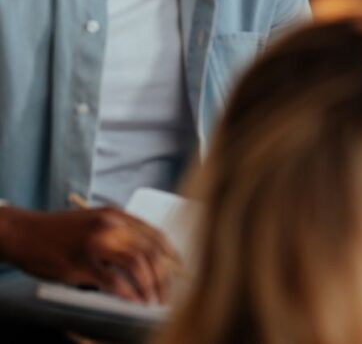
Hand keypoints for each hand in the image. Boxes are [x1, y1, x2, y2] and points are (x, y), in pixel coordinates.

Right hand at [0, 206, 179, 302]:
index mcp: (118, 216)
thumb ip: (121, 237)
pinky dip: (128, 293)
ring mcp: (97, 243)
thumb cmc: (62, 232)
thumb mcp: (96, 224)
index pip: (156, 235)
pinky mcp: (82, 263)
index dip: (172, 255)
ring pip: (138, 264)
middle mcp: (111, 226)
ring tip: (152, 301)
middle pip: (152, 251)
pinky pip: (114, 280)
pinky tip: (133, 301)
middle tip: (167, 294)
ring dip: (150, 286)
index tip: (180, 270)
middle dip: (164, 276)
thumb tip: (148, 262)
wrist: (26, 233)